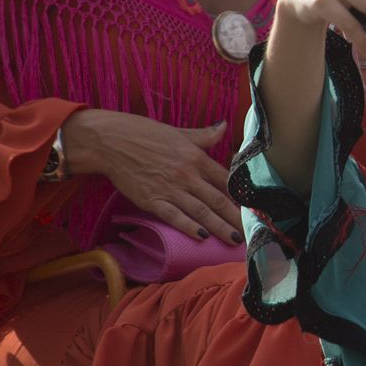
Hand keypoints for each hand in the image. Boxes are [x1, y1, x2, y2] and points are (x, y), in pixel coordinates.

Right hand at [61, 111, 241, 244]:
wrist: (112, 142)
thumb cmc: (145, 134)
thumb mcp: (180, 133)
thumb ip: (204, 135)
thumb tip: (224, 126)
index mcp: (196, 157)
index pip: (225, 180)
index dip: (240, 196)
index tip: (253, 209)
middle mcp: (187, 174)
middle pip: (217, 199)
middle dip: (236, 218)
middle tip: (250, 232)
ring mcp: (170, 188)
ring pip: (201, 211)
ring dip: (219, 227)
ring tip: (234, 239)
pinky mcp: (152, 200)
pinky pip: (174, 216)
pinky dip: (189, 227)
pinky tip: (202, 237)